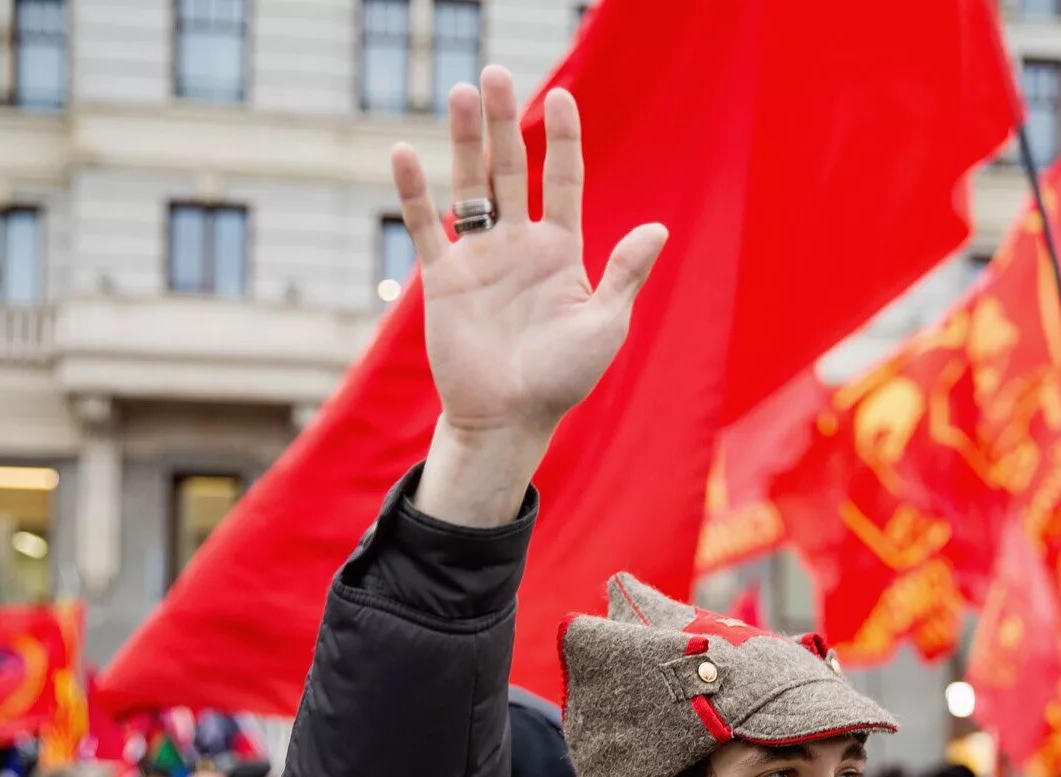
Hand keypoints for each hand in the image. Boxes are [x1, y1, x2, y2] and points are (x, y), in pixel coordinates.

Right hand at [392, 67, 669, 527]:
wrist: (510, 419)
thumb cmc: (563, 379)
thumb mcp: (604, 324)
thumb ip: (625, 274)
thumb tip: (658, 227)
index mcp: (561, 252)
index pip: (564, 181)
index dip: (564, 139)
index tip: (561, 95)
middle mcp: (518, 245)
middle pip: (511, 169)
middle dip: (503, 122)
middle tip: (494, 73)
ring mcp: (479, 258)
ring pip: (469, 185)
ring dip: (462, 140)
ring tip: (459, 92)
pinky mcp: (444, 279)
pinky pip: (424, 227)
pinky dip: (413, 192)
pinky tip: (403, 153)